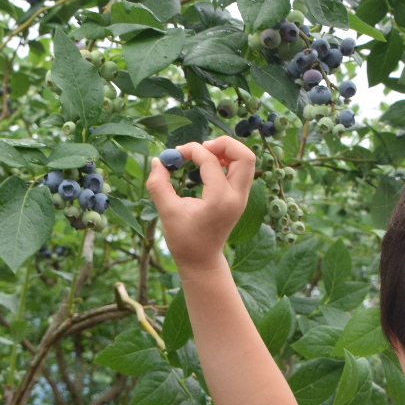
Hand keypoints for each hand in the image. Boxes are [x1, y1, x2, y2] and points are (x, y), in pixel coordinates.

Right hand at [146, 137, 254, 272]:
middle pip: (245, 156)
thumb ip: (158, 185)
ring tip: (206, 154)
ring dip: (228, 151)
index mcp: (220, 200)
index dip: (192, 150)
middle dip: (223, 144)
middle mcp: (236, 197)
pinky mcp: (240, 198)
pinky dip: (229, 160)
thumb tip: (157, 160)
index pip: (212, 161)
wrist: (201, 260)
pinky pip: (242, 170)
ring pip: (247, 161)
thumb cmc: (184, 240)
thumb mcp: (167, 212)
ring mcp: (241, 197)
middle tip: (202, 147)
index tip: (176, 154)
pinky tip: (210, 164)